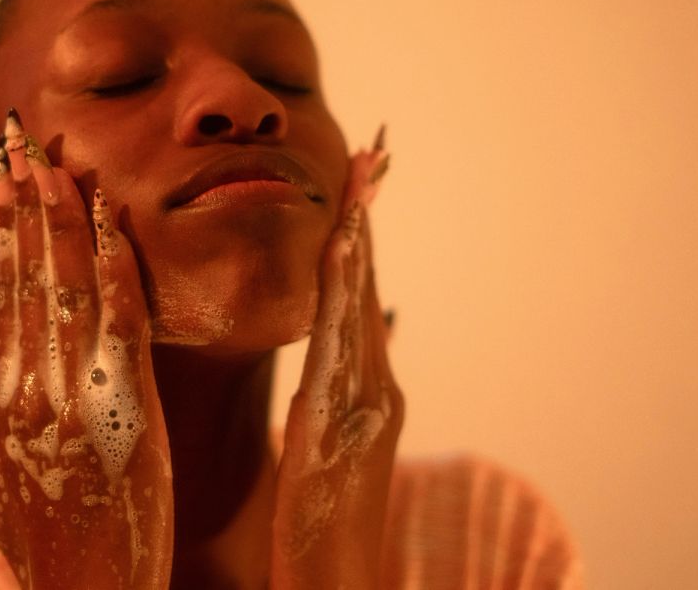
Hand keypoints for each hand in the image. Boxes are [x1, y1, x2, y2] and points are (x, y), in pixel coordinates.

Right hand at [0, 113, 172, 588]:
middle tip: (24, 144)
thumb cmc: (40, 541)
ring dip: (64, 219)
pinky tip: (114, 219)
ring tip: (59, 162)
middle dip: (26, 207)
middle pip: (30, 281)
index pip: (0, 300)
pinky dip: (117, 265)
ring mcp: (78, 397)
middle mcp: (32, 389)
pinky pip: (122, 321)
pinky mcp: (128, 408)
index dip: (0, 238)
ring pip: (69, 289)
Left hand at [272, 130, 403, 588]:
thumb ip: (335, 396)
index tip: (357, 181)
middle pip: (366, 287)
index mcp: (362, 391)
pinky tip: (343, 252)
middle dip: (367, 218)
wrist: (341, 584)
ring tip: (360, 178)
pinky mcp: (350, 420)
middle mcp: (375, 386)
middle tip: (373, 150)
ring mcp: (369, 401)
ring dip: (360, 237)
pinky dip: (346, 292)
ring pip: (360, 304)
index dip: (357, 238)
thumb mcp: (327, 449)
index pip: (355, 298)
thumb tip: (344, 351)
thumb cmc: (323, 526)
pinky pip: (344, 341)